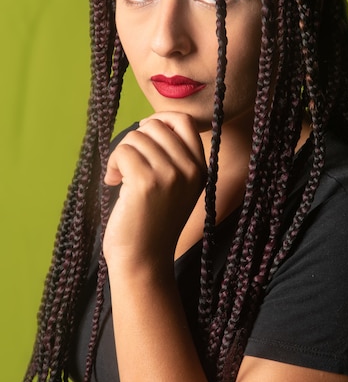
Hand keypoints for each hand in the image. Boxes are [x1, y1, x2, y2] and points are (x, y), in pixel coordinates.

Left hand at [103, 112, 206, 273]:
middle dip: (135, 140)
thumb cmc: (152, 223)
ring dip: (120, 154)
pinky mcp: (146, 182)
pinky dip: (112, 164)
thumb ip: (173, 157)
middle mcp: (190, 169)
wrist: (144, 261)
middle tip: (127, 164)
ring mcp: (170, 175)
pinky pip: (123, 151)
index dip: (160, 120)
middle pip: (156, 126)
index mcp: (202, 169)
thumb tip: (150, 123)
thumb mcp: (177, 187)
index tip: (143, 135)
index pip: (185, 121)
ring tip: (120, 177)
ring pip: (137, 137)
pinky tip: (113, 182)